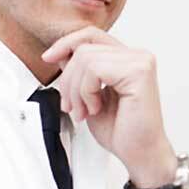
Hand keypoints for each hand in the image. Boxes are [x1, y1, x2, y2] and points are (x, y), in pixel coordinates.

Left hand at [42, 27, 177, 187]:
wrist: (139, 154)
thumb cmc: (121, 131)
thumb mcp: (89, 95)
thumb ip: (80, 72)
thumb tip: (61, 53)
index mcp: (127, 59)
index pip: (91, 35)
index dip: (66, 44)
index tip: (48, 58)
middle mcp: (137, 56)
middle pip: (84, 47)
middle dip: (68, 79)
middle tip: (72, 106)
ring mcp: (140, 61)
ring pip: (85, 58)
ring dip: (76, 89)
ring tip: (84, 111)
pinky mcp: (139, 72)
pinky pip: (94, 69)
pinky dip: (86, 91)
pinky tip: (96, 108)